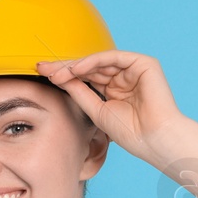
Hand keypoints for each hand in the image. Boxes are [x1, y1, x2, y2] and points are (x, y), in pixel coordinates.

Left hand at [36, 51, 187, 166]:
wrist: (154, 140)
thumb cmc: (130, 132)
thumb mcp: (97, 111)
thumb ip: (80, 93)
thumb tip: (60, 79)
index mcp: (115, 90)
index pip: (86, 78)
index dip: (65, 75)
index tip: (43, 75)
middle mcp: (124, 77)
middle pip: (90, 67)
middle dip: (66, 67)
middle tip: (43, 68)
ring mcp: (134, 69)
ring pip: (99, 61)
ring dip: (76, 65)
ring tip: (57, 73)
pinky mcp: (143, 63)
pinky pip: (113, 57)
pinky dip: (93, 61)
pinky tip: (76, 69)